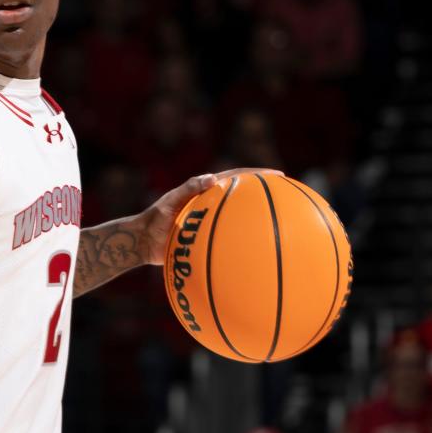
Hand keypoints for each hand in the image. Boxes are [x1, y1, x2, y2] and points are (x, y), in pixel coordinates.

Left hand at [139, 169, 283, 268]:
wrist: (144, 242)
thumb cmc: (155, 219)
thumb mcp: (170, 202)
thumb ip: (189, 189)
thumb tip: (213, 178)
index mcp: (208, 191)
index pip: (237, 178)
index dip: (258, 176)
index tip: (278, 175)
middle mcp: (214, 205)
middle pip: (244, 199)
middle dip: (265, 196)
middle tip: (287, 197)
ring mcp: (213, 223)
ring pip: (240, 221)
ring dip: (258, 223)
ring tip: (280, 226)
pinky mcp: (209, 240)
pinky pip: (230, 242)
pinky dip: (242, 247)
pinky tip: (255, 257)